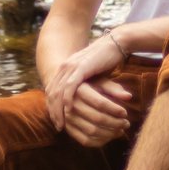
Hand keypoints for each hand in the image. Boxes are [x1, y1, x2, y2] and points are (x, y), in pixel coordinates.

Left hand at [44, 33, 132, 147]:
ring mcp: (71, 66)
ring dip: (58, 109)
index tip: (56, 121)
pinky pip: (69, 86)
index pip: (52, 90)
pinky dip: (67, 99)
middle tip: (57, 127)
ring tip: (61, 123)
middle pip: (52, 92)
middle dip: (53, 111)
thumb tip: (83, 101)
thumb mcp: (92, 76)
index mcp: (66, 68)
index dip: (52, 107)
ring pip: (58, 91)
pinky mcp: (81, 67)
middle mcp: (65, 67)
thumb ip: (85, 86)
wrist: (117, 43)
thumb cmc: (106, 60)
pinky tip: (69, 111)